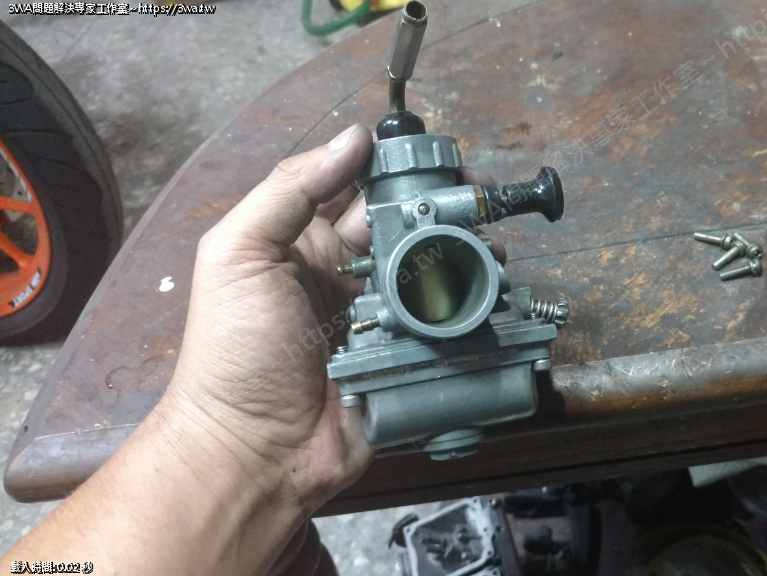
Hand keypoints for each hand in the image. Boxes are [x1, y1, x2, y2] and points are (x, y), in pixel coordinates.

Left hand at [158, 124, 502, 513]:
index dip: (396, 167)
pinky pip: (444, 324)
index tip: (437, 156)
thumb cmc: (234, 352)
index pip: (360, 188)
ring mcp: (383, 318)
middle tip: (477, 196)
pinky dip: (469, 306)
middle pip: (405, 227)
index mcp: (308, 243)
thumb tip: (354, 139)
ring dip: (462, 253)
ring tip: (490, 244)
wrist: (255, 451)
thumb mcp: (239, 254)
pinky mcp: (408, 358)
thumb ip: (289, 190)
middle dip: (441, 207)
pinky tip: (490, 290)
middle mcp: (350, 275)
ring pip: (432, 272)